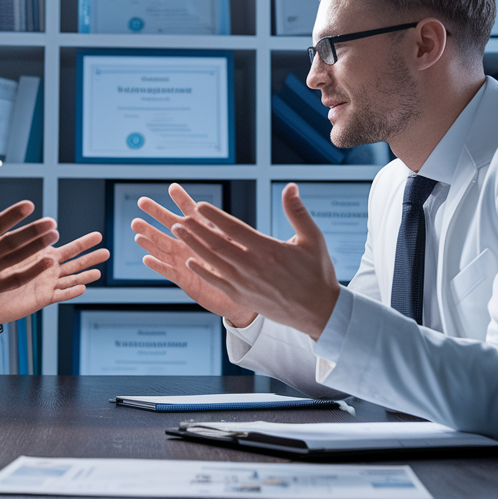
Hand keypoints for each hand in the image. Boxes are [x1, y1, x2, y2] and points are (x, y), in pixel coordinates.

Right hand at [0, 180, 58, 326]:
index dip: (13, 215)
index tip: (30, 205)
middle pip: (13, 242)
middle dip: (34, 231)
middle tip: (52, 222)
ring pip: (18, 260)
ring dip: (37, 247)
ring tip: (54, 236)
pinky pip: (16, 280)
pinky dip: (32, 272)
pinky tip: (47, 263)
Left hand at [0, 232, 109, 325]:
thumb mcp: (7, 249)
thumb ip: (21, 238)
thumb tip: (28, 221)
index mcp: (42, 256)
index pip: (68, 248)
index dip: (84, 243)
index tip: (98, 235)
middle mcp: (48, 269)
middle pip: (75, 261)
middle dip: (91, 255)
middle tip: (107, 249)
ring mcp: (46, 284)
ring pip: (71, 278)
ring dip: (85, 274)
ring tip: (101, 270)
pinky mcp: (41, 298)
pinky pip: (59, 294)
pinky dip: (70, 291)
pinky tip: (83, 287)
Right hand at [132, 183, 257, 327]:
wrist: (241, 296)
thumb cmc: (241, 270)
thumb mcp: (237, 246)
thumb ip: (230, 230)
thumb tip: (232, 215)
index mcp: (206, 234)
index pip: (193, 212)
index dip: (183, 200)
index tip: (173, 187)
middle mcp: (192, 245)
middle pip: (171, 225)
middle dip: (157, 214)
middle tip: (142, 202)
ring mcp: (185, 261)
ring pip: (165, 247)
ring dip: (150, 237)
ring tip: (136, 227)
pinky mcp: (184, 280)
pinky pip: (168, 271)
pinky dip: (157, 265)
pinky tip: (146, 257)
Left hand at [170, 183, 339, 339]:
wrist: (319, 311)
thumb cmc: (317, 273)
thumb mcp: (313, 239)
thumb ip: (297, 212)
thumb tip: (290, 187)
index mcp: (267, 249)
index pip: (233, 228)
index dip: (213, 216)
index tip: (199, 206)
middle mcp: (252, 266)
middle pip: (216, 244)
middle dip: (195, 230)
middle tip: (179, 218)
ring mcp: (244, 283)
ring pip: (212, 261)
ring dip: (193, 246)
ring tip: (179, 233)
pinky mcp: (242, 297)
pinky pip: (216, 282)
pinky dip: (201, 271)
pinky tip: (190, 262)